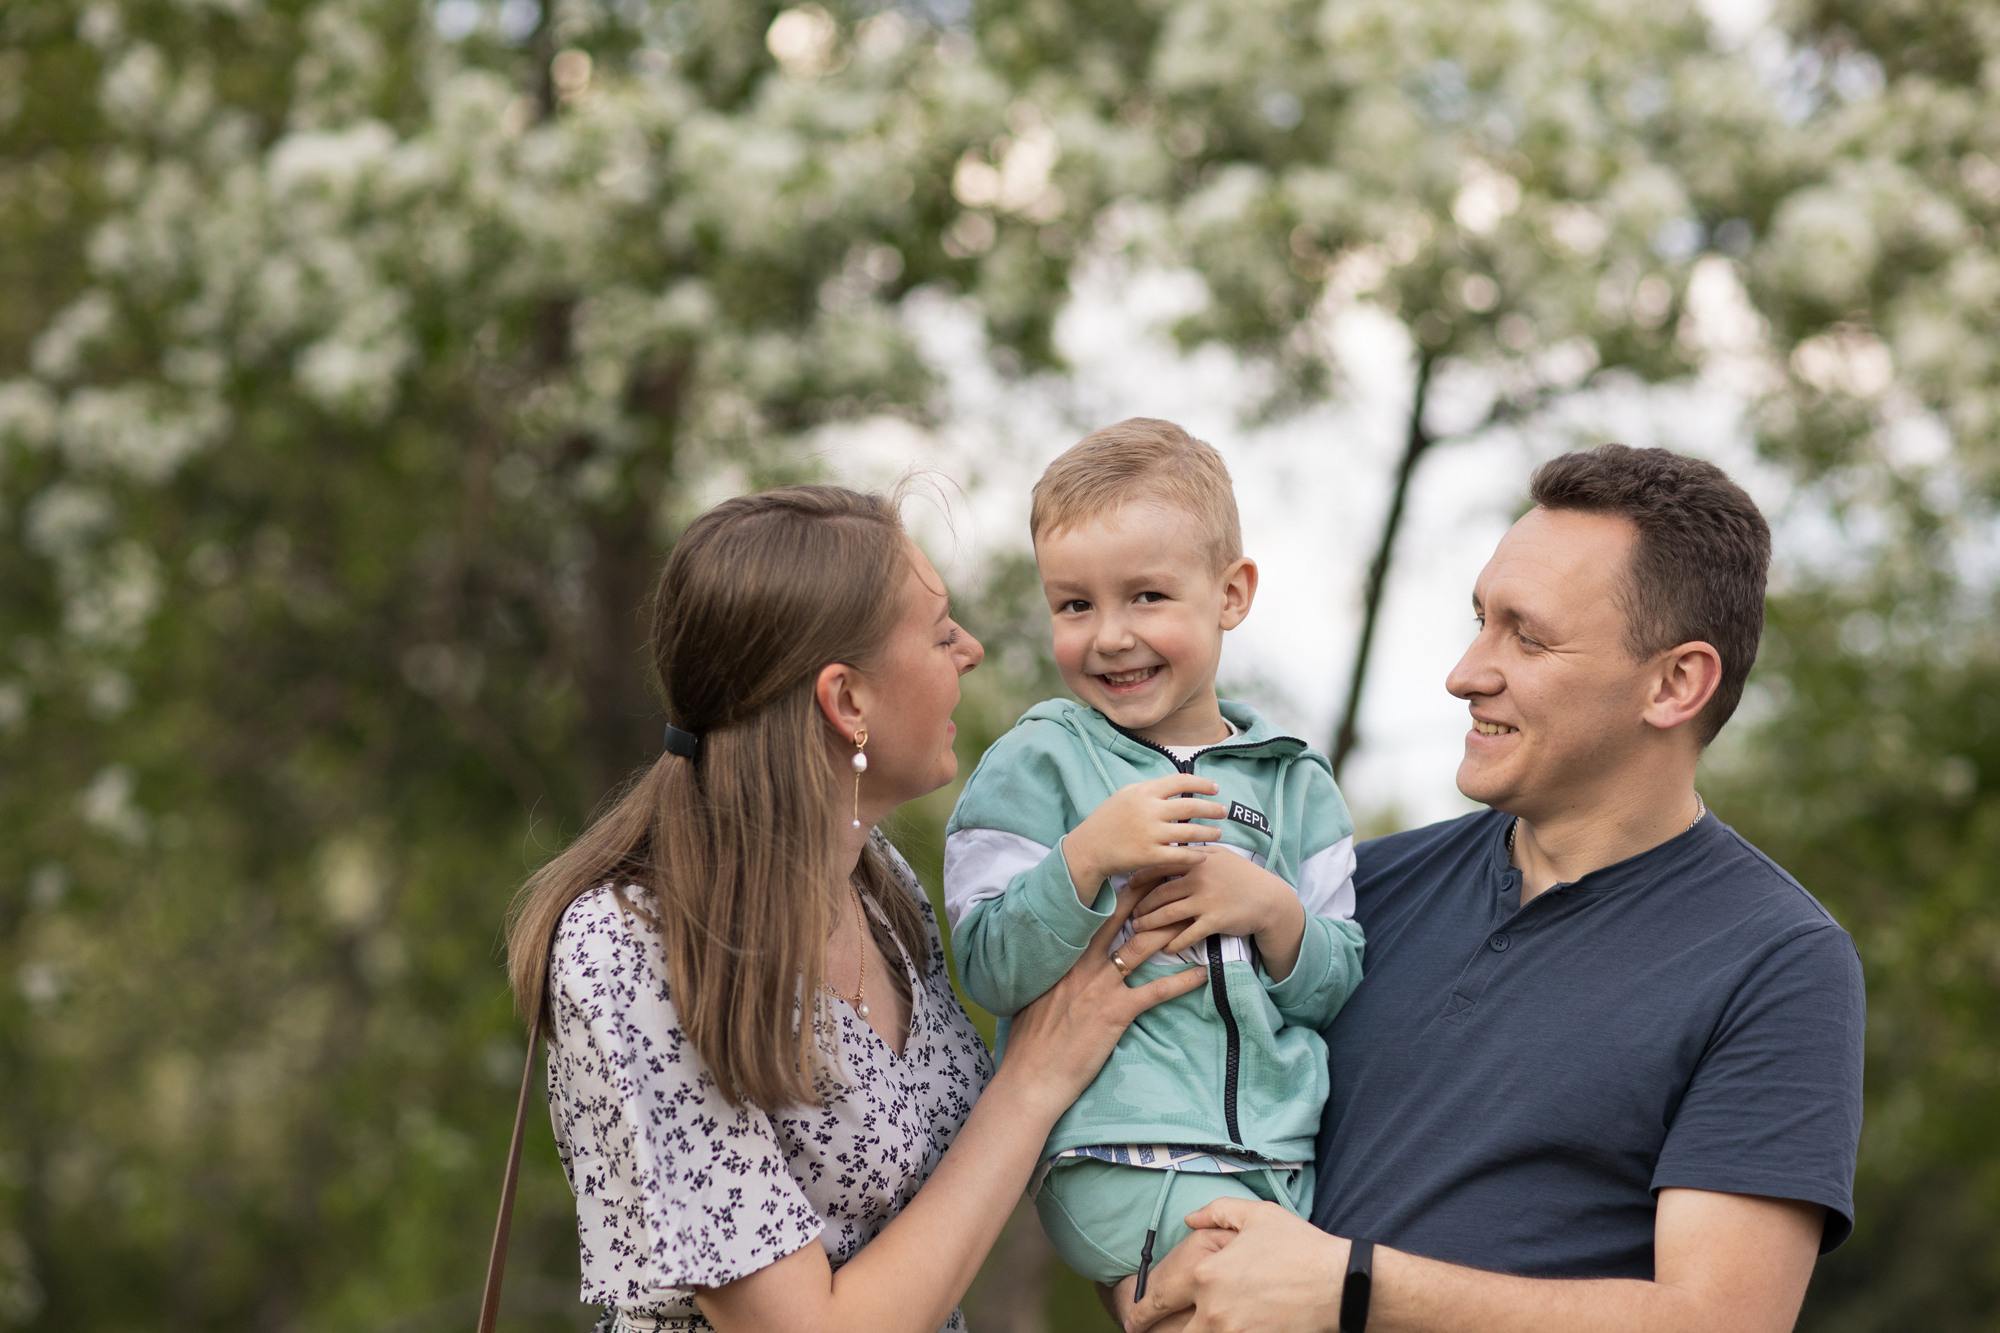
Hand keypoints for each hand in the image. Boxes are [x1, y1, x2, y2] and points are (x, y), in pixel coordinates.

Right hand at [998, 882, 1208, 1116]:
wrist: (1031, 1075)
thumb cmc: (1031, 1040)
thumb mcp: (1036, 995)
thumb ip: (1055, 973)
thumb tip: (1063, 960)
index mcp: (1065, 958)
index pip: (1095, 915)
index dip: (1118, 892)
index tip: (1137, 871)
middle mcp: (1083, 965)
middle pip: (1120, 920)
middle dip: (1148, 894)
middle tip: (1171, 873)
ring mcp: (1100, 987)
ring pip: (1141, 948)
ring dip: (1170, 931)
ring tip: (1194, 916)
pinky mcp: (1115, 1013)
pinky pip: (1155, 992)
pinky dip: (1182, 982)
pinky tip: (1202, 974)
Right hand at [1064, 774, 1228, 899]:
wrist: (1088, 848)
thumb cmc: (1108, 820)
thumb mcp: (1126, 794)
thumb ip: (1151, 789)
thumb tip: (1179, 785)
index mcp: (1144, 792)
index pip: (1181, 781)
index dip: (1202, 784)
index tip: (1215, 789)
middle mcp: (1148, 811)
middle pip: (1191, 807)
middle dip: (1212, 809)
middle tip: (1223, 811)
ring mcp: (1149, 834)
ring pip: (1190, 832)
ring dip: (1209, 833)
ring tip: (1218, 833)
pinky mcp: (1149, 856)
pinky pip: (1181, 855)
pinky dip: (1196, 855)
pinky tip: (1203, 855)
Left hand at [1125, 1198, 1346, 1332]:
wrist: (1339, 1284)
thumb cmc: (1298, 1246)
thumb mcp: (1256, 1216)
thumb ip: (1215, 1213)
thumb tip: (1188, 1220)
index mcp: (1205, 1274)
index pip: (1158, 1299)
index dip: (1141, 1311)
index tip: (1133, 1318)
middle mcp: (1213, 1310)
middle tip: (1152, 1332)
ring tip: (1195, 1327)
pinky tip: (1229, 1330)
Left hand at [1130, 853, 1307, 979]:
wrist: (1269, 899)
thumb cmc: (1243, 876)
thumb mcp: (1221, 855)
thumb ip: (1196, 852)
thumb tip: (1173, 847)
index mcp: (1197, 860)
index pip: (1161, 865)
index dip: (1141, 877)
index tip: (1128, 886)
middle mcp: (1199, 878)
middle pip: (1160, 893)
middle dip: (1142, 906)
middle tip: (1131, 914)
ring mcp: (1206, 900)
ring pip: (1168, 914)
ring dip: (1150, 924)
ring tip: (1139, 930)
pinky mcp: (1214, 920)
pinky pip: (1187, 934)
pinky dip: (1174, 943)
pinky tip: (1166, 948)